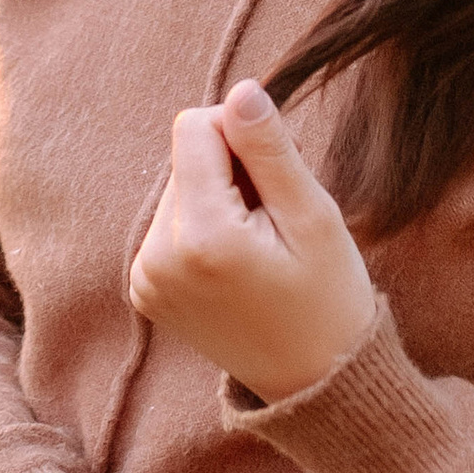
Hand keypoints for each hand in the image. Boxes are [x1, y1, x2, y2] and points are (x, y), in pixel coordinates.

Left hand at [128, 80, 379, 401]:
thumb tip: (240, 89)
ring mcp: (145, 278)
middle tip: (274, 224)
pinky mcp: (144, 289)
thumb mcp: (313, 217)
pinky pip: (169, 223)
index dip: (242, 136)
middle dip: (230, 172)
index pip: (194, 127)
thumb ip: (270, 150)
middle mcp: (157, 258)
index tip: (276, 180)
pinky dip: (203, 229)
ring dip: (218, 200)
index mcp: (200, 237)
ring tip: (259, 248)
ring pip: (177, 187)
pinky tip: (237, 265)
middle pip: (183, 157)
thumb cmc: (329, 298)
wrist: (314, 383)